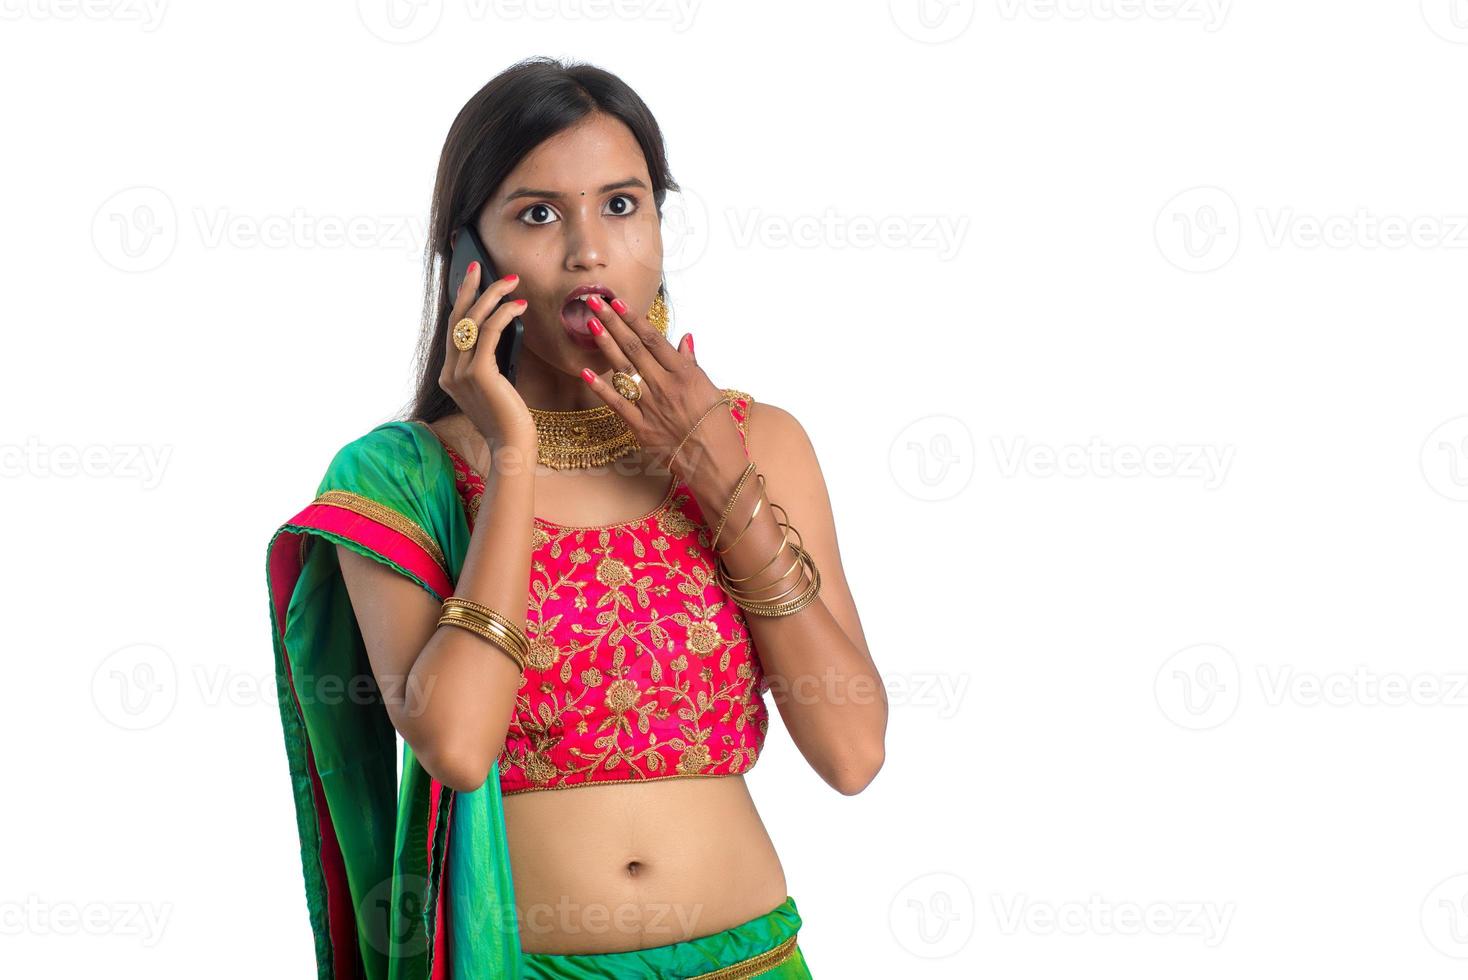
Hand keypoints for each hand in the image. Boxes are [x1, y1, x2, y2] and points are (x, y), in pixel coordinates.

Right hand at [438, 261, 535, 453]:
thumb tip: (499, 330)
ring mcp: (460, 373)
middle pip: (458, 320)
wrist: (512, 446)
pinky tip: (518, 306)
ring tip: (511, 282)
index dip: (461, 302)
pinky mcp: (478, 373)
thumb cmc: (509, 418)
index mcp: (449, 375)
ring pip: (474, 322)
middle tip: (479, 267)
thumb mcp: (494, 386)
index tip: (470, 281)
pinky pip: (490, 333)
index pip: (454, 330)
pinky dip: (504, 314)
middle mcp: (450, 372)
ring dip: (493, 296)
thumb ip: (488, 363)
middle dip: (469, 289)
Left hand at [576, 294, 733, 479]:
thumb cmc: (717, 427)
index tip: (618, 301)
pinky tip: (585, 372)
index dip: (634, 318)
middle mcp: (666, 386)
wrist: (716, 463)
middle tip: (595, 302)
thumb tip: (685, 338)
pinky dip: (600, 388)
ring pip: (623, 369)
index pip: (654, 339)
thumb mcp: (710, 389)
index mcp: (685, 374)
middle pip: (634, 348)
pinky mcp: (641, 428)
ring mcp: (652, 406)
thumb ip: (692, 363)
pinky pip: (617, 404)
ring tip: (590, 324)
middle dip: (613, 323)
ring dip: (605, 345)